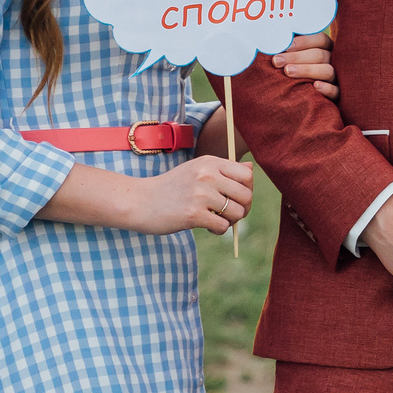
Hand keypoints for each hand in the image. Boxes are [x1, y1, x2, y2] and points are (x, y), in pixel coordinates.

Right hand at [117, 156, 255, 236]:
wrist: (140, 201)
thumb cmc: (172, 188)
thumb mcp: (196, 170)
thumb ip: (223, 170)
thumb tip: (252, 169)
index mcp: (210, 162)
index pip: (247, 174)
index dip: (247, 189)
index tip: (235, 198)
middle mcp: (207, 175)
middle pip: (246, 195)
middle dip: (242, 209)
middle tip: (228, 214)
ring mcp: (200, 194)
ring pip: (237, 212)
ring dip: (230, 221)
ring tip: (216, 220)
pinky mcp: (193, 215)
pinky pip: (223, 226)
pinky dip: (218, 230)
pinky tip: (207, 227)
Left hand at [272, 31, 337, 101]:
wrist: (306, 99)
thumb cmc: (295, 70)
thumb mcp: (294, 56)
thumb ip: (290, 48)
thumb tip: (277, 38)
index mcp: (326, 48)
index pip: (321, 39)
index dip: (304, 41)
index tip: (285, 46)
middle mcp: (334, 61)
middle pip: (320, 55)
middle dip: (297, 57)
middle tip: (277, 61)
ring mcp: (338, 78)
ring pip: (327, 71)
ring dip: (307, 70)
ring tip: (287, 72)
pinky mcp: (338, 94)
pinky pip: (336, 91)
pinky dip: (327, 88)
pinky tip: (315, 86)